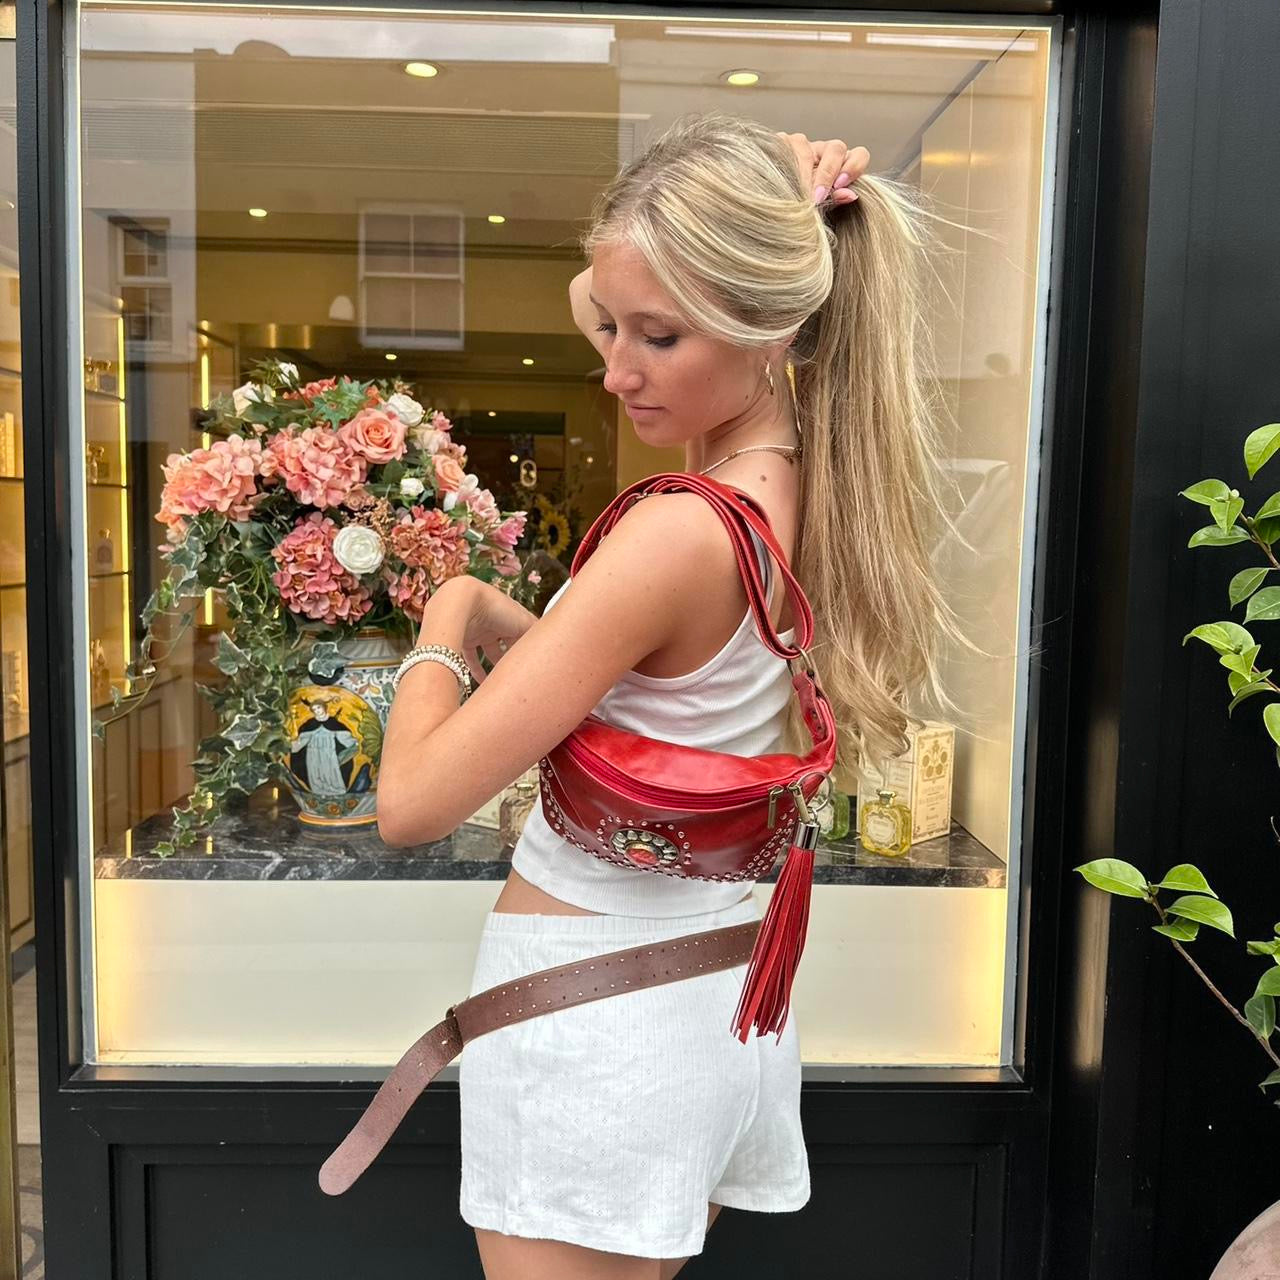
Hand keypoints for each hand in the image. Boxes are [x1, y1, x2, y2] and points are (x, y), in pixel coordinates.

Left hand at [417, 577, 538, 686]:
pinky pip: (472, 659)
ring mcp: (481, 631)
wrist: (464, 601)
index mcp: (513, 616)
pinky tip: (483, 682)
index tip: (536, 665)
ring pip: (491, 653)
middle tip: (520, 676)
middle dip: (514, 660)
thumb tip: (549, 650)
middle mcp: (497, 623)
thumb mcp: (524, 622)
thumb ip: (538, 635)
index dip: (531, 649)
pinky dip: (477, 671)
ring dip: (496, 667)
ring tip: (503, 682)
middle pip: (508, 645)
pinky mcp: (466, 640)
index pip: (526, 634)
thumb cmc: (497, 607)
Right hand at [776, 133, 868, 206]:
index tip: (841, 185)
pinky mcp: (779, 142)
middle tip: (819, 196)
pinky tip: (781, 182)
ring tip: (799, 196)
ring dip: (804, 174)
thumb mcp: (820, 205)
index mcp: (841, 165)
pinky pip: (783, 147)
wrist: (769, 204)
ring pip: (806, 147)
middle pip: (836, 149)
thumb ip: (835, 199)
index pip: (859, 155)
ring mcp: (801, 144)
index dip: (853, 167)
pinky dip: (784, 166)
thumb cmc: (801, 206)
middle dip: (828, 173)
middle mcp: (824, 150)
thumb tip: (850, 195)